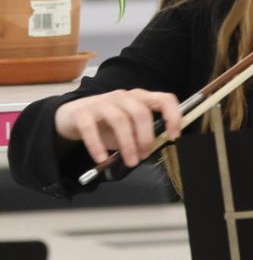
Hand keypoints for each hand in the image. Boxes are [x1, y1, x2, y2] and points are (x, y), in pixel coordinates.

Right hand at [53, 89, 182, 166]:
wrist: (71, 117)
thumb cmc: (107, 124)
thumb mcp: (129, 129)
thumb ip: (143, 135)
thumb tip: (154, 149)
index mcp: (140, 98)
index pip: (164, 99)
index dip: (173, 117)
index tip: (173, 137)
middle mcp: (123, 96)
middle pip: (141, 113)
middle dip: (146, 138)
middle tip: (144, 156)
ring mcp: (102, 102)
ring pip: (120, 120)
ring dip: (128, 144)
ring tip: (130, 162)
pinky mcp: (82, 112)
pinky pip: (91, 129)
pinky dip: (97, 146)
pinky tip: (102, 159)